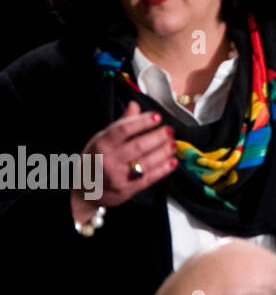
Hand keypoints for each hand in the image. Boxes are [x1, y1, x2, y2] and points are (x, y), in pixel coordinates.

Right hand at [71, 100, 175, 224]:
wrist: (84, 189)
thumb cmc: (96, 159)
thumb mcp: (102, 138)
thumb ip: (122, 123)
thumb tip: (135, 105)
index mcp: (102, 143)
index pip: (124, 129)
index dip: (143, 121)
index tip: (157, 117)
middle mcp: (109, 160)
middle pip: (139, 145)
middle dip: (159, 136)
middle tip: (169, 130)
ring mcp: (118, 176)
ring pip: (147, 162)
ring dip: (164, 151)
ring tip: (173, 143)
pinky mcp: (128, 189)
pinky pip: (150, 177)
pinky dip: (164, 168)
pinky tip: (173, 160)